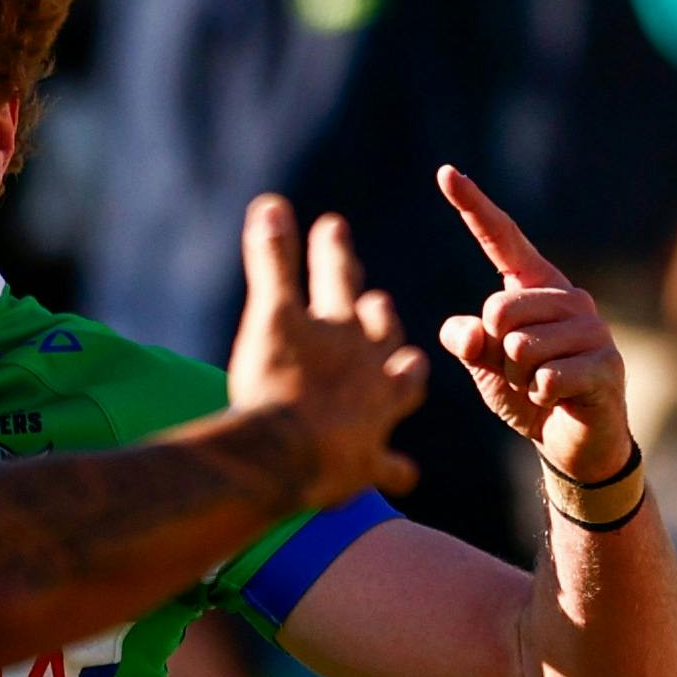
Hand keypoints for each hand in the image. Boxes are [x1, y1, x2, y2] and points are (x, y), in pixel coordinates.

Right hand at [228, 193, 430, 498]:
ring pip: (403, 387)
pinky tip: (404, 472)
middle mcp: (370, 366)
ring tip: (406, 371)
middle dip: (376, 314)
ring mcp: (374, 415)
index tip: (333, 224)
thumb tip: (272, 203)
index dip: (333, 250)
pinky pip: (389, 467)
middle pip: (381, 329)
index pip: (338, 277)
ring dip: (402, 379)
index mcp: (345, 326)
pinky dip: (394, 469)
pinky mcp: (367, 462)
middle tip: (375, 304)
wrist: (287, 456)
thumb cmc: (276, 384)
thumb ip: (273, 261)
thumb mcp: (270, 316)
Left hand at [434, 166, 632, 486]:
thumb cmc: (526, 392)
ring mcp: (592, 329)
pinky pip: (546, 378)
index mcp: (535, 287)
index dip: (473, 208)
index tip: (446, 173)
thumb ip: (469, 342)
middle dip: (496, 351)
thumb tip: (464, 332)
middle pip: (499, 309)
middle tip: (518, 370)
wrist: (571, 440)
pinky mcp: (606, 364)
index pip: (502, 240)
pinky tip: (556, 399)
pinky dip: (538, 397)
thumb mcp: (485, 366)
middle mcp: (568, 297)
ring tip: (539, 385)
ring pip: (521, 347)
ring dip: (518, 378)